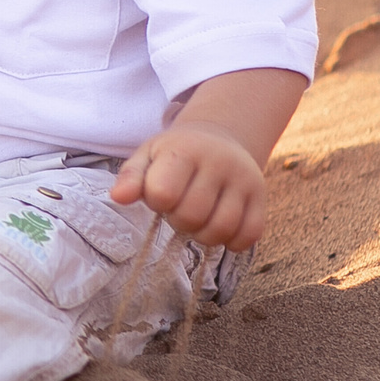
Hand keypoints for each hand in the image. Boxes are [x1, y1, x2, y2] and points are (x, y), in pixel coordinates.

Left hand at [111, 121, 268, 249]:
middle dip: (179, 221)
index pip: (163, 192)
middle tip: (179, 209)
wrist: (220, 139)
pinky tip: (219, 227)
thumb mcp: (148, 156)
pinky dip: (232, 242)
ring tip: (197, 219)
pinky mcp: (261, 197)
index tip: (160, 195)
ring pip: (222, 229)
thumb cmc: (176, 154)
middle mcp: (219, 162)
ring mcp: (244, 180)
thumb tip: (118, 198)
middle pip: (193, 215)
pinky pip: (250, 235)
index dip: (157, 202)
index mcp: (184, 150)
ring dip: (203, 235)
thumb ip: (131, 177)